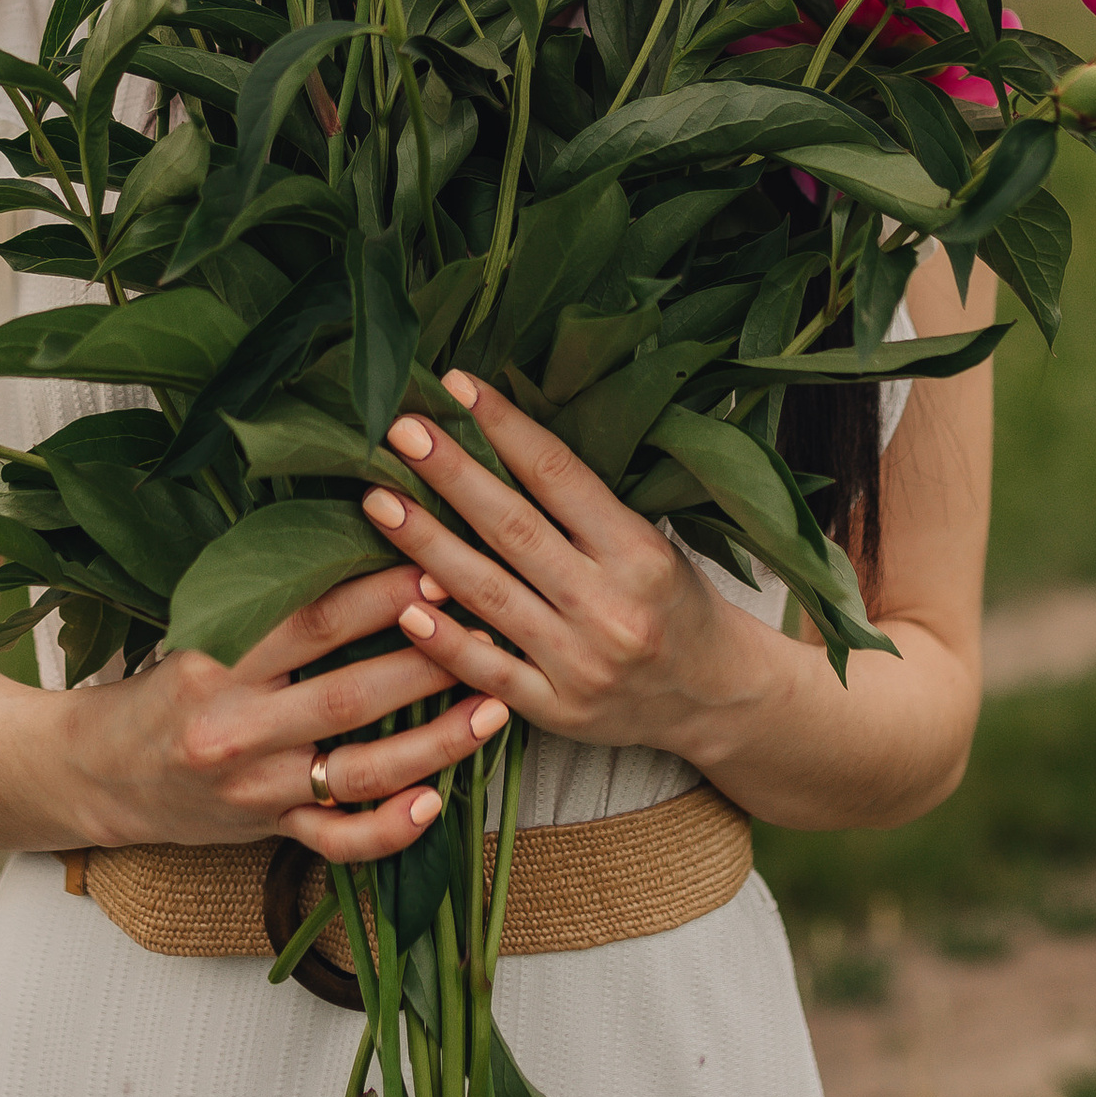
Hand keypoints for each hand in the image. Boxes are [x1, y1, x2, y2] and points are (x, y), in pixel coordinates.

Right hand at [60, 563, 506, 859]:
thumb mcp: (197, 629)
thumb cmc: (162, 686)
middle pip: (348, 695)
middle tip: (489, 627)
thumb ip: (267, 603)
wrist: (98, 772)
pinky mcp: (267, 831)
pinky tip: (437, 803)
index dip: (380, 593)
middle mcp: (234, 729)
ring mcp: (254, 790)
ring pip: (359, 771)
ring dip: (435, 743)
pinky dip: (389, 828)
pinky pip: (337, 841)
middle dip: (426, 661)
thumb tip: (362, 540)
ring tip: (495, 709)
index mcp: (212, 662)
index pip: (310, 621)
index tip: (437, 562)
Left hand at [360, 374, 762, 757]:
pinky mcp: (558, 711)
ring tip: (379, 503)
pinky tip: (403, 606)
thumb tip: (497, 442)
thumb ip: (583, 508)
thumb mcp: (651, 543)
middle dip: (452, 474)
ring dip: (427, 546)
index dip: (503, 426)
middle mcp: (611, 606)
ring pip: (490, 595)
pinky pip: (490, 672)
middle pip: (514, 528)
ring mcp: (581, 664)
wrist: (716, 697)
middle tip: (399, 430)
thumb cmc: (673, 602)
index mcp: (639, 552)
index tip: (455, 386)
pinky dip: (446, 639)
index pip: (559, 475)